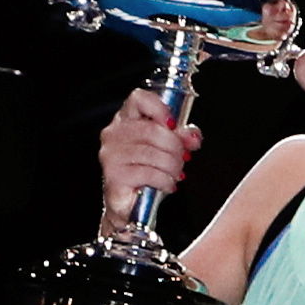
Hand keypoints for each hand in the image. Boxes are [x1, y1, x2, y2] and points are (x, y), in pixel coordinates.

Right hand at [96, 88, 201, 223]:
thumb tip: (193, 136)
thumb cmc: (146, 171)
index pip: (139, 99)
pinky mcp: (114, 175)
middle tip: (183, 158)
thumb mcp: (167, 149)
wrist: (130, 204)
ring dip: (172, 165)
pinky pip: (148, 173)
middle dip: (175, 146)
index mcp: (125, 119)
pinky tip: (168, 184)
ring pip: (152, 153)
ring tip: (176, 173)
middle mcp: (114, 133)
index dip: (160, 108)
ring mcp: (111, 154)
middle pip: (152, 130)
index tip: (173, 124)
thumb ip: (181, 137)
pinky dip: (165, 180)